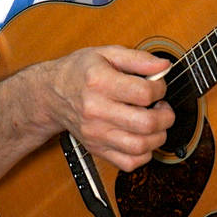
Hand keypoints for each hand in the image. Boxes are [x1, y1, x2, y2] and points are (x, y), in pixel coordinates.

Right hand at [42, 45, 175, 171]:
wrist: (52, 94)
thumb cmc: (79, 72)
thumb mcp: (106, 53)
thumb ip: (138, 58)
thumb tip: (163, 65)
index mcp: (99, 82)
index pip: (143, 93)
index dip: (160, 89)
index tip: (158, 86)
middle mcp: (96, 111)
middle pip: (145, 124)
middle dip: (165, 116)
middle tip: (163, 107)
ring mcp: (96, 133)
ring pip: (140, 147)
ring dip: (158, 136)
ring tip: (155, 123)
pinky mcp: (96, 149)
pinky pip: (128, 163)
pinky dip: (144, 154)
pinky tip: (143, 138)